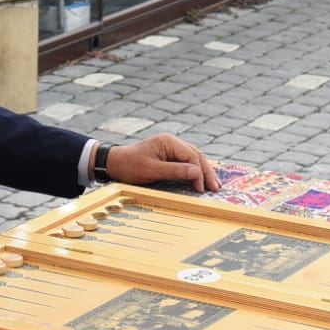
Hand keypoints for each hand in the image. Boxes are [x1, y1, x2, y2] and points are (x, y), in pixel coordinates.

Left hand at [105, 132, 219, 191]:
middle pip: (196, 155)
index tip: (200, 188)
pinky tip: (203, 178)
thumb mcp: (152, 170)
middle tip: (215, 188)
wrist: (114, 162)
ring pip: (194, 157)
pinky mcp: (169, 154)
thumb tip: (196, 173)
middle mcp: (172, 142)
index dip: (199, 173)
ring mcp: (171, 147)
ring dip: (204, 170)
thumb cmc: (130, 166)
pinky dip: (196, 169)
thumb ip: (175, 170)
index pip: (191, 156)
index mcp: (168, 141)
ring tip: (214, 184)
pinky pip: (187, 160)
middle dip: (207, 172)